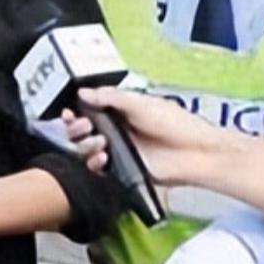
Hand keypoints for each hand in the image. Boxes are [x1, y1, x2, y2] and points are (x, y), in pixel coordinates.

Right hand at [63, 87, 241, 181]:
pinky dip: (94, 163)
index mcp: (120, 111)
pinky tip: (103, 157)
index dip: (76, 111)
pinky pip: (97, 169)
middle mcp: (116, 130)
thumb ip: (110, 97)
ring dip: (85, 145)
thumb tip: (83, 92)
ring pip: (86, 149)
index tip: (69, 112)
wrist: (194, 153)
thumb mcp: (140, 102)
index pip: (89, 109)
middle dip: (76, 127)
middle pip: (83, 130)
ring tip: (98, 142)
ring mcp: (118, 151)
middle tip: (82, 126)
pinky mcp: (121, 171)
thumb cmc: (175, 124)